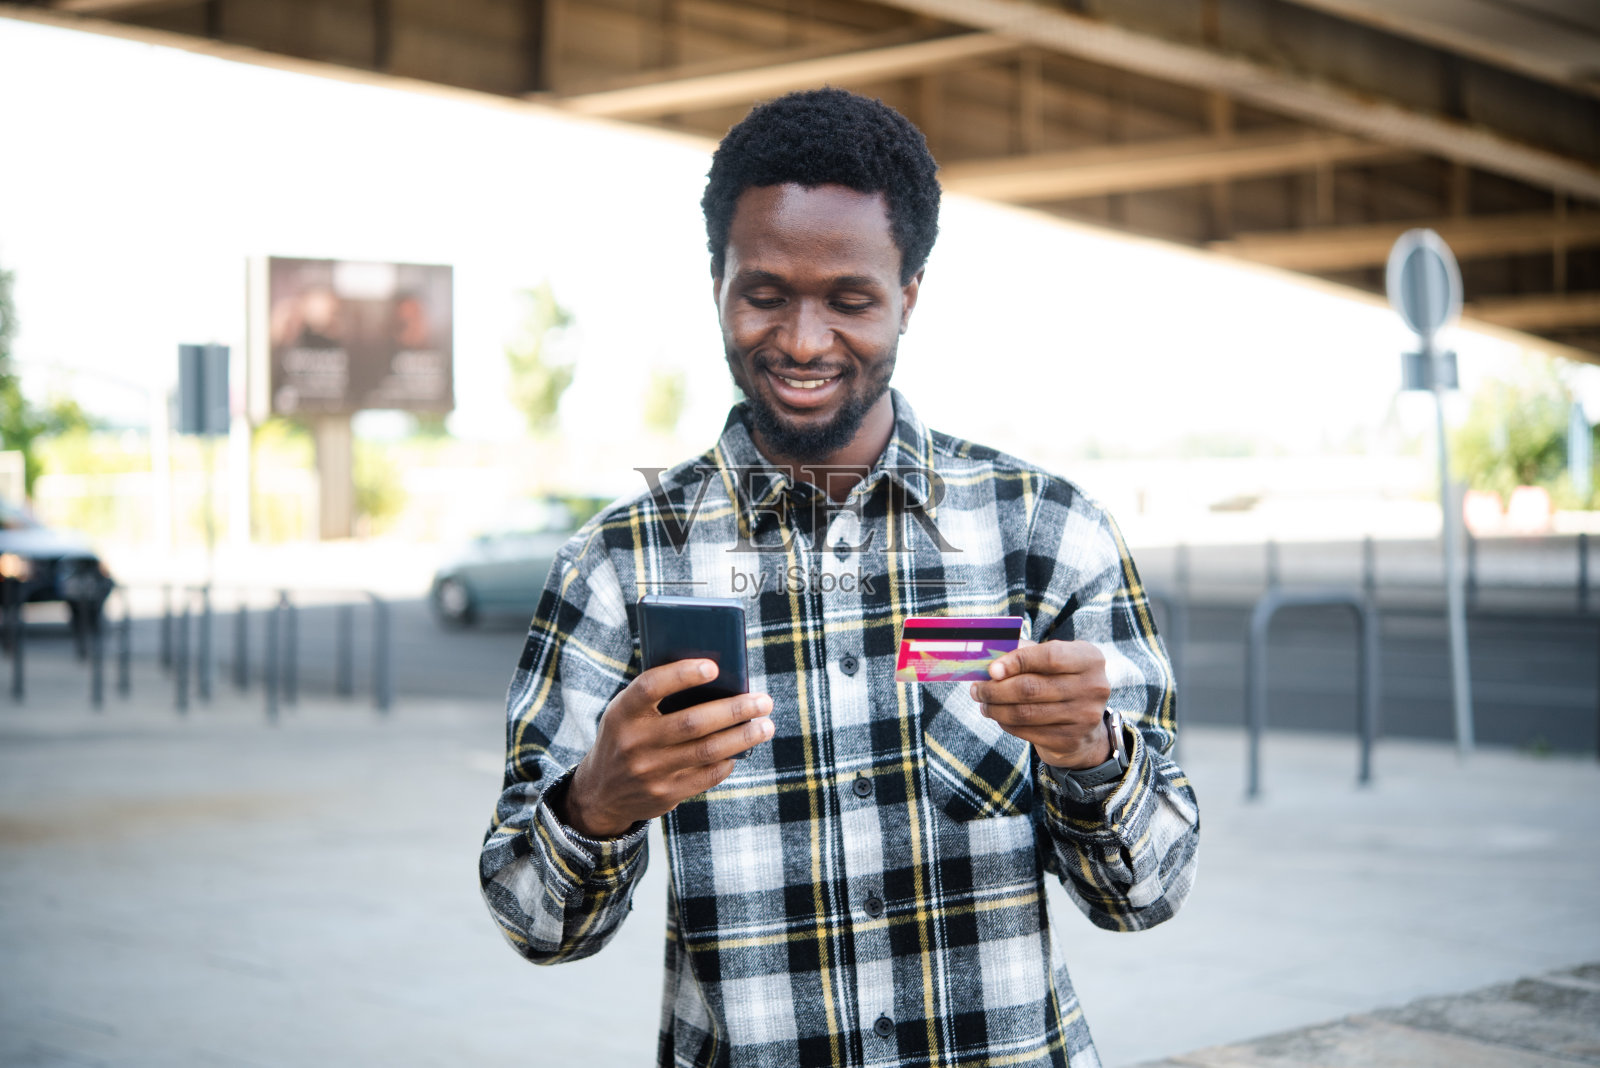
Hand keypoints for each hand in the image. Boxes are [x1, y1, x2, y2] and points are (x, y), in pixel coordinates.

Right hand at [559, 659, 773, 837]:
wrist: (601, 793)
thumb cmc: (626, 736)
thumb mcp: (628, 713)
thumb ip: (659, 696)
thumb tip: (719, 678)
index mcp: (622, 713)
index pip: (651, 687)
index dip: (681, 675)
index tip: (714, 666)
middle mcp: (634, 743)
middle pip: (692, 722)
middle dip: (734, 709)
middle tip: (764, 700)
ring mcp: (649, 772)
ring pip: (707, 751)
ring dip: (743, 737)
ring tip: (765, 725)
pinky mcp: (664, 794)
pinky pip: (706, 776)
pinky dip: (728, 761)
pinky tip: (742, 750)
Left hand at [969, 639, 1111, 768]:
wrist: (1084, 727)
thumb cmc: (1060, 683)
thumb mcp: (1053, 662)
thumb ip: (1026, 653)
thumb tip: (990, 657)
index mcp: (1089, 659)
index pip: (1049, 657)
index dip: (1016, 662)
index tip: (991, 670)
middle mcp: (1093, 687)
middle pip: (1031, 688)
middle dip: (996, 689)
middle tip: (977, 689)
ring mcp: (1084, 716)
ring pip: (1025, 712)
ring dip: (996, 708)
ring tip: (984, 704)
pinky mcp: (1071, 740)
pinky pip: (1027, 731)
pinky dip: (1007, 724)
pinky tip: (999, 717)